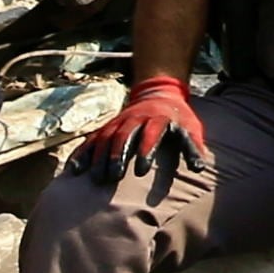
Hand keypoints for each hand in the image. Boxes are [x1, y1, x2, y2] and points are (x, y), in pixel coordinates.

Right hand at [83, 76, 203, 184]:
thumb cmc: (177, 117)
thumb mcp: (191, 127)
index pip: (151, 133)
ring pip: (105, 138)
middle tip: (113, 177)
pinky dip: (82, 154)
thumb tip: (199, 169)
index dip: (146, 150)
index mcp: (158, 118)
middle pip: (124, 136)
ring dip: (99, 158)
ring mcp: (119, 122)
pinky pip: (92, 139)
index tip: (142, 170)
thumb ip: (193, 146)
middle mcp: (135, 118)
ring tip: (96, 179)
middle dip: (117, 155)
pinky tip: (74, 170)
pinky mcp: (107, 127)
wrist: (158, 93)